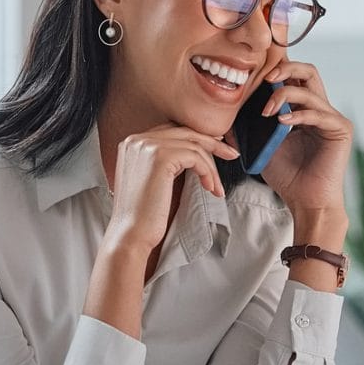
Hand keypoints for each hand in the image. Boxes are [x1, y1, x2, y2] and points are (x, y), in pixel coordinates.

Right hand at [103, 124, 238, 259]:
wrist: (131, 234)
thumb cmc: (144, 213)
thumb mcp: (153, 178)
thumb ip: (166, 160)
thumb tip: (193, 151)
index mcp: (133, 142)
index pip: (172, 130)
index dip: (197, 137)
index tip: (217, 146)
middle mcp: (138, 139)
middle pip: (185, 132)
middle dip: (212, 143)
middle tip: (231, 154)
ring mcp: (148, 146)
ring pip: (193, 146)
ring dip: (211, 167)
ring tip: (216, 187)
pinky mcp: (161, 158)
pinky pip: (195, 157)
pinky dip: (207, 172)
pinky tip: (209, 187)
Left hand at [253, 60, 351, 219]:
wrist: (306, 202)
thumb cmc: (287, 177)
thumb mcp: (262, 146)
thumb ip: (250, 128)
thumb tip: (225, 114)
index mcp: (304, 110)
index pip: (294, 77)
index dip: (277, 70)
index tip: (255, 75)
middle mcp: (321, 109)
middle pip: (308, 71)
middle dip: (285, 68)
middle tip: (265, 78)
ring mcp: (332, 118)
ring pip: (310, 89)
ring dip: (284, 94)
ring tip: (266, 111)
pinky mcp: (341, 129)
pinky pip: (318, 112)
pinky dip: (298, 114)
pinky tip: (282, 121)